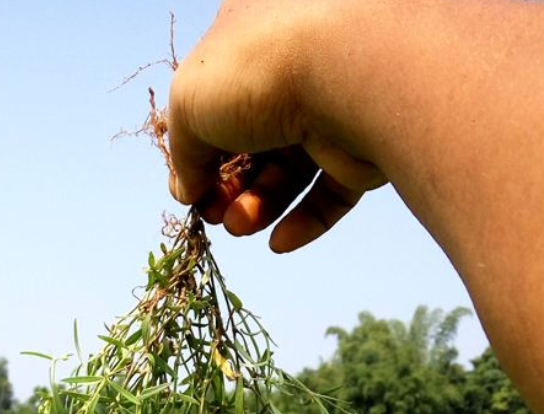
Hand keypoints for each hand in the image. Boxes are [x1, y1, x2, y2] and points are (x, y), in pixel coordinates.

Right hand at [167, 0, 386, 252]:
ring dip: (258, 208)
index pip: (216, 104)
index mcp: (248, 42)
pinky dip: (304, 221)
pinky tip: (279, 242)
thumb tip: (186, 190)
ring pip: (288, 174)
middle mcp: (291, 73)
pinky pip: (329, 193)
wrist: (347, 77)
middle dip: (227, 188)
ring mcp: (329, 111)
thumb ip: (182, 152)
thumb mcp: (188, 105)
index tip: (188, 186)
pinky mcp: (361, 149)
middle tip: (213, 214)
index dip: (199, 151)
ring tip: (240, 226)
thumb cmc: (257, 71)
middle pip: (250, 146)